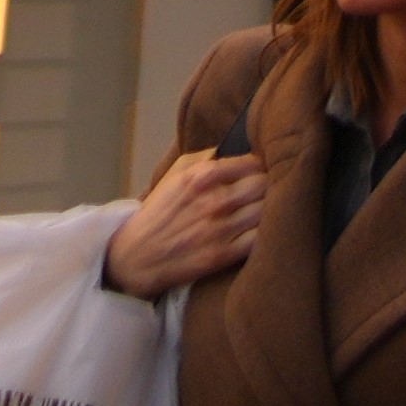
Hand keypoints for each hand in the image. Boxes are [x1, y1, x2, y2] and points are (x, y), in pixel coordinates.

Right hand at [100, 144, 264, 301]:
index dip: (262, 167)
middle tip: (269, 192)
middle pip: (266, 184)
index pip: (254, 162)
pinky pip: (261, 238)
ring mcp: (219, 229)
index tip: (262, 173)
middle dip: (270, 186)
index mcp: (200, 177)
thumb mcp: (173, 176)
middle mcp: (213, 200)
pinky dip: (266, 233)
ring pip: (268, 209)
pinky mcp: (222, 255)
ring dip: (271, 209)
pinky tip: (262, 231)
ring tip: (267, 210)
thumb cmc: (159, 213)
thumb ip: (203, 158)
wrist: (133, 257)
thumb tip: (235, 148)